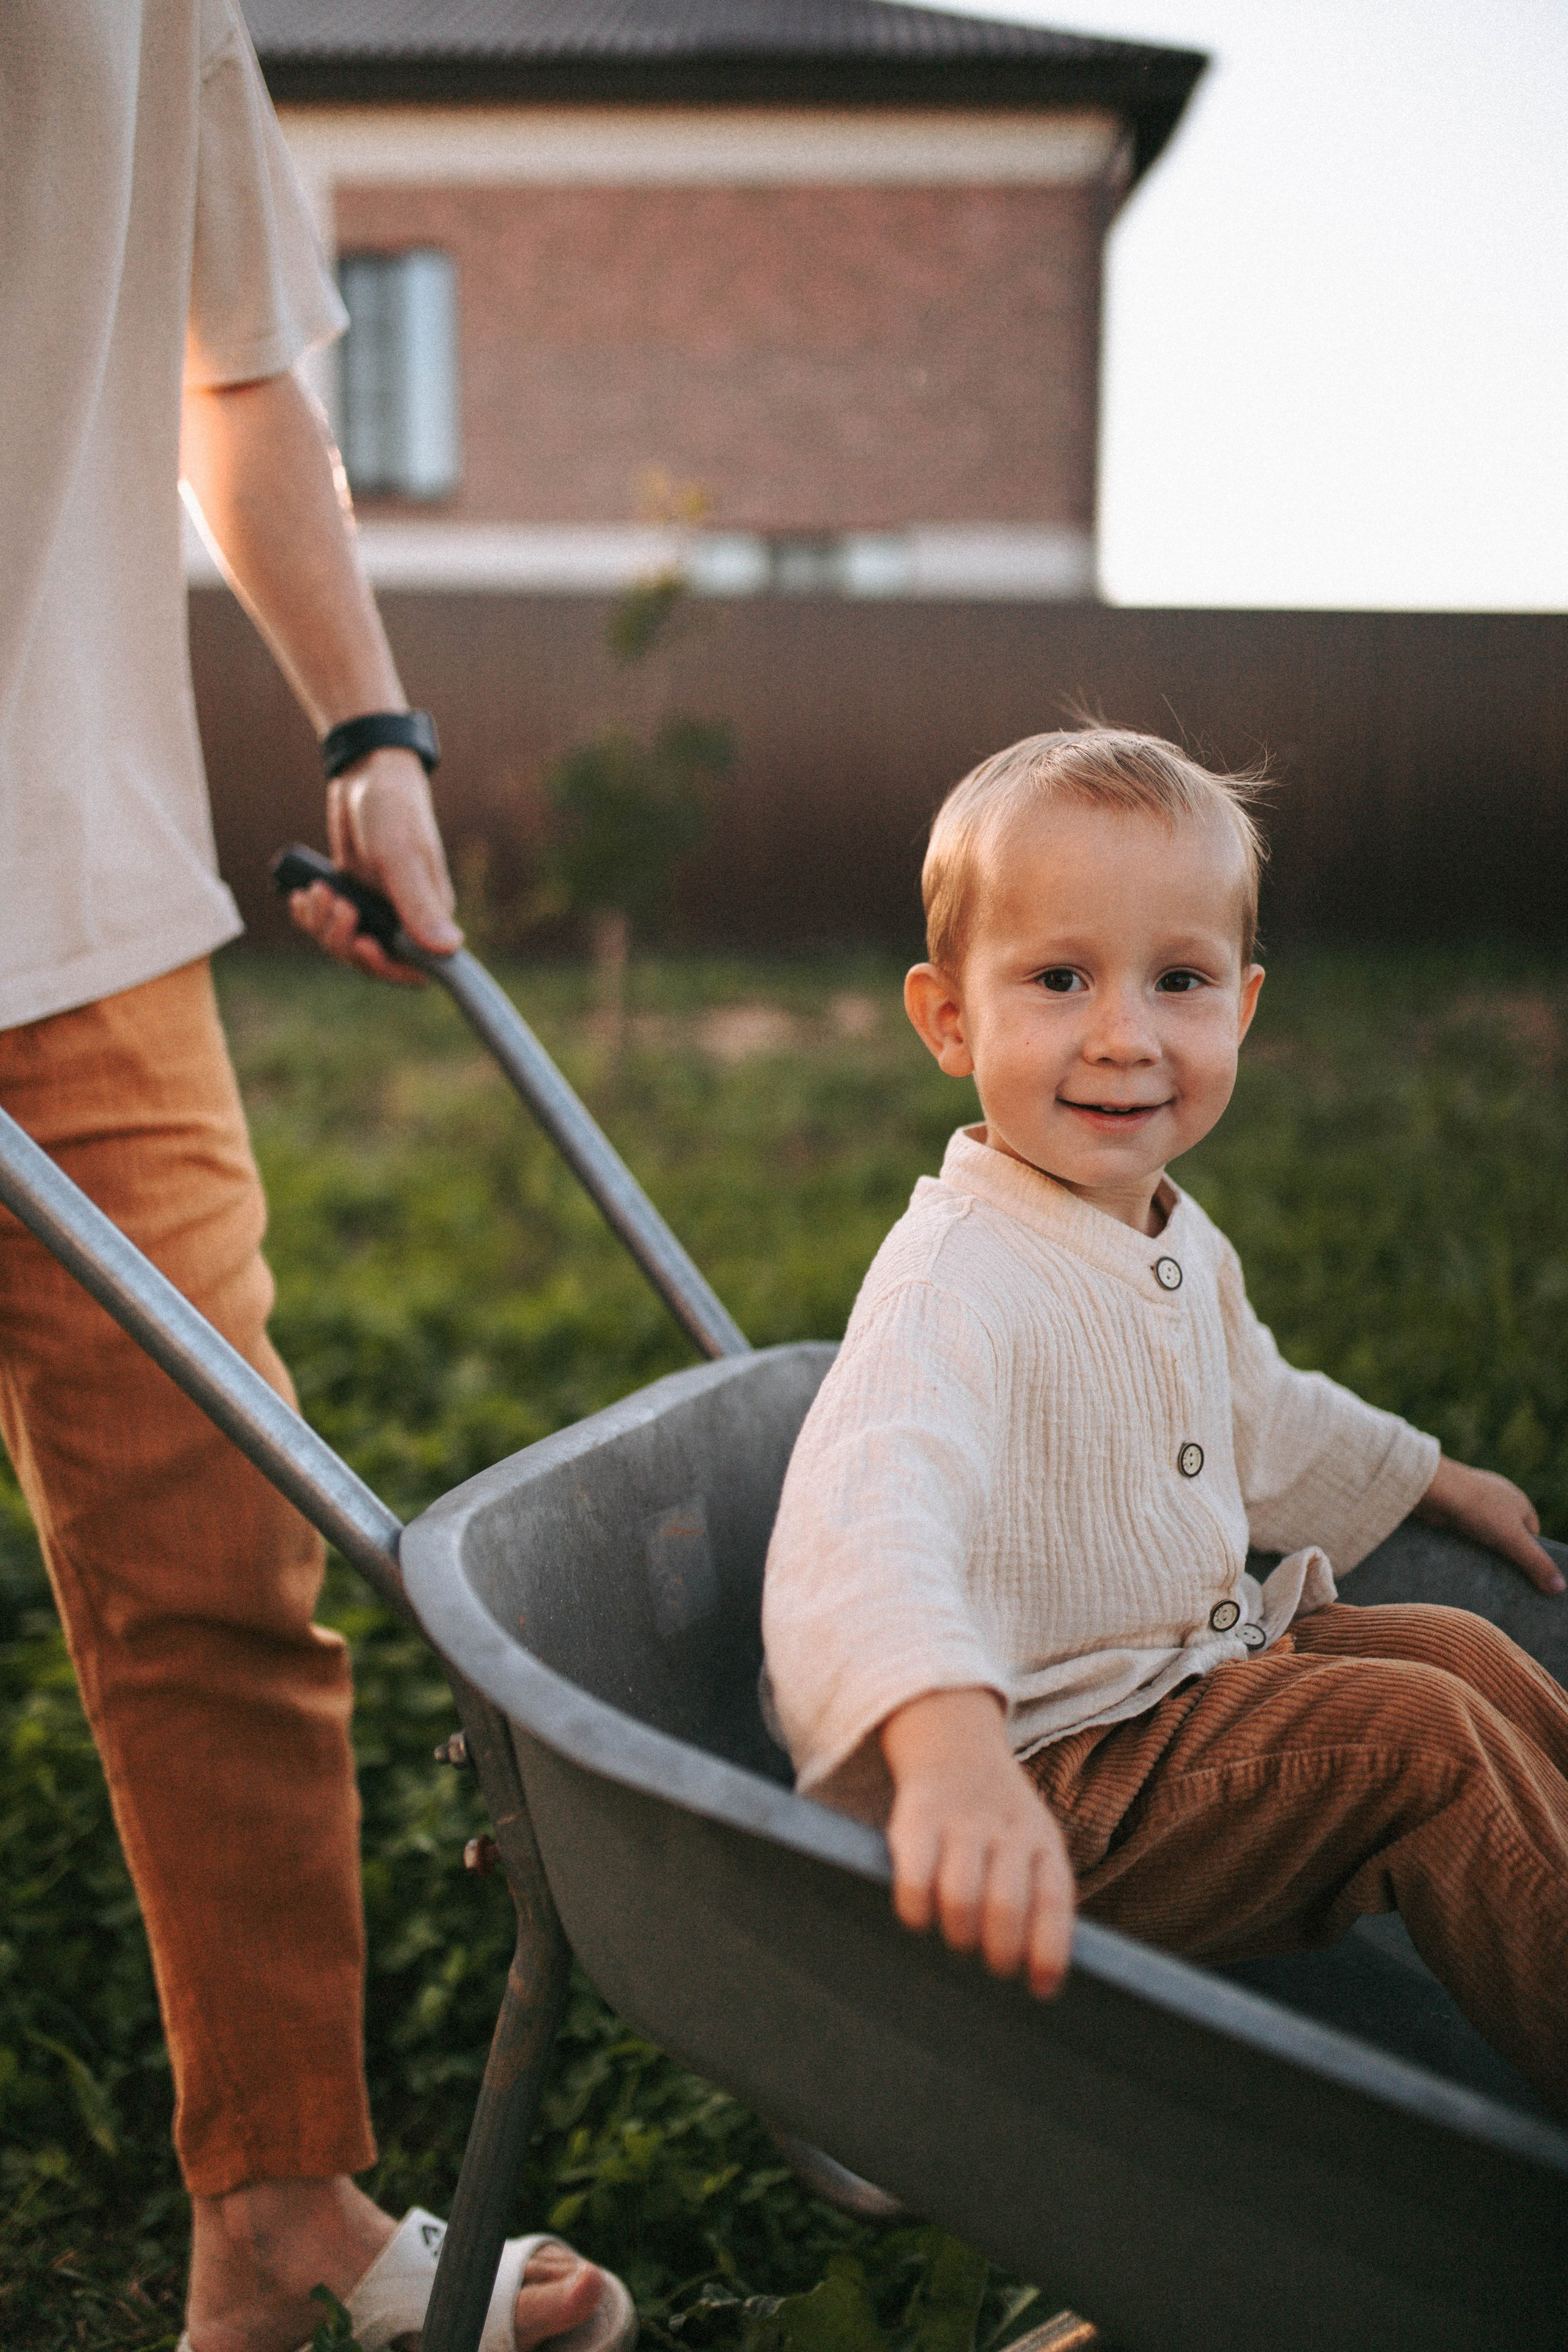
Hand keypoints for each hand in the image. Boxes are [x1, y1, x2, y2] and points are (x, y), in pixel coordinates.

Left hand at [288, 746, 462, 984]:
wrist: (368, 774)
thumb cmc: (394, 809)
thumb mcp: (402, 856)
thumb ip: (419, 904)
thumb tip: (450, 949)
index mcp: (429, 916)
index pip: (414, 968)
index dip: (386, 968)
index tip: (362, 944)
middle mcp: (404, 919)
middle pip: (369, 961)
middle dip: (343, 938)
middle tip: (334, 901)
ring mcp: (375, 909)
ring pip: (342, 944)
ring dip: (322, 924)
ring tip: (316, 890)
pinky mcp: (352, 897)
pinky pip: (326, 925)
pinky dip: (311, 915)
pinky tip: (302, 895)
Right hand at [880, 1687, 1075, 1997]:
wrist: (956, 1747)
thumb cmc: (1000, 1823)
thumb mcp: (1035, 1845)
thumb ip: (1039, 1898)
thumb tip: (1041, 1981)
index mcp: (1043, 1842)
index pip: (1054, 1902)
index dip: (1048, 1953)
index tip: (1039, 1990)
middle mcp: (1006, 1830)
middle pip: (1006, 1906)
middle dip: (998, 1952)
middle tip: (992, 1969)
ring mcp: (961, 1822)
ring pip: (960, 1897)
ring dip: (958, 1934)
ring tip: (957, 1941)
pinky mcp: (916, 1817)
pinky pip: (914, 1879)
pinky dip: (916, 1911)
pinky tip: (919, 1917)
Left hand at [1413, 1456, 1564, 1594]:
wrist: (1433, 1490)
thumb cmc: (1478, 1509)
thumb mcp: (1513, 1540)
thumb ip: (1536, 1563)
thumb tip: (1560, 1587)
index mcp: (1518, 1501)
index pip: (1532, 1534)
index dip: (1531, 1555)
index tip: (1528, 1579)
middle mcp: (1497, 1500)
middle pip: (1508, 1535)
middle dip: (1506, 1556)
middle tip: (1505, 1583)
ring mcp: (1474, 1503)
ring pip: (1484, 1535)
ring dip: (1483, 1552)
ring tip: (1482, 1577)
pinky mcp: (1453, 1509)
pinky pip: (1464, 1532)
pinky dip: (1464, 1545)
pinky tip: (1462, 1561)